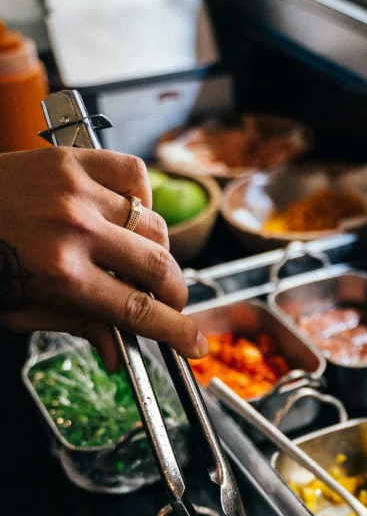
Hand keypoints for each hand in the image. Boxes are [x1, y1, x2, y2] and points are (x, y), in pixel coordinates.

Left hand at [0, 147, 207, 369]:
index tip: (196, 345)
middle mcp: (75, 232)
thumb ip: (77, 326)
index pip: (141, 312)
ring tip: (140, 260)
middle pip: (159, 268)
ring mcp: (76, 191)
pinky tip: (128, 214)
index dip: (177, 332)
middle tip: (172, 304)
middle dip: (176, 295)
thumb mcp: (21, 311)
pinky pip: (134, 174)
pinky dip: (141, 198)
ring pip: (154, 225)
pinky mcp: (70, 160)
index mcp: (62, 278)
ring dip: (158, 251)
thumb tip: (118, 355)